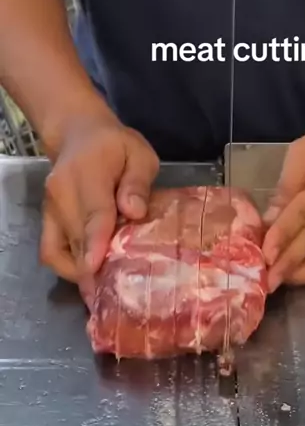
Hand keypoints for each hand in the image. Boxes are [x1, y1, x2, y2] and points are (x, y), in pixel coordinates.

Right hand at [40, 110, 158, 282]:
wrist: (78, 135)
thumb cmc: (116, 147)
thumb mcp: (138, 153)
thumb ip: (138, 182)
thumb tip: (134, 211)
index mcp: (87, 173)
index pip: (94, 213)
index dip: (94, 242)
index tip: (95, 266)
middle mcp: (62, 194)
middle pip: (76, 239)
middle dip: (95, 268)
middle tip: (119, 291)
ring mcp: (50, 209)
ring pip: (61, 251)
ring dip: (82, 272)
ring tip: (107, 288)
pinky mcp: (46, 220)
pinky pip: (50, 252)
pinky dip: (68, 268)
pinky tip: (90, 274)